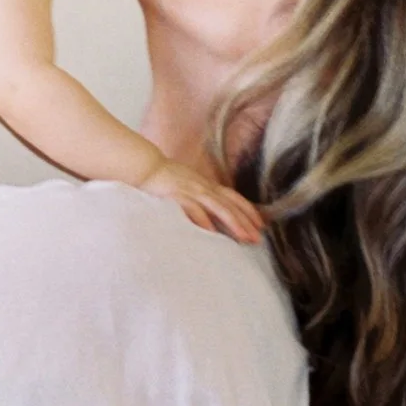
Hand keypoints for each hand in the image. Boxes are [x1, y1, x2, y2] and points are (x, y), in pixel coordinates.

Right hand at [140, 153, 266, 243]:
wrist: (145, 167)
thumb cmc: (165, 180)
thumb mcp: (190, 187)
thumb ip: (202, 199)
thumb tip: (213, 216)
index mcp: (207, 186)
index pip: (234, 197)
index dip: (249, 210)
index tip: (261, 225)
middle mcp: (204, 188)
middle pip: (231, 205)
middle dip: (246, 221)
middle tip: (258, 238)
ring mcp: (192, 191)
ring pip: (218, 207)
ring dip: (233, 222)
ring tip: (243, 237)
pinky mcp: (177, 196)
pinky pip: (193, 209)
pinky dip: (203, 220)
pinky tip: (211, 233)